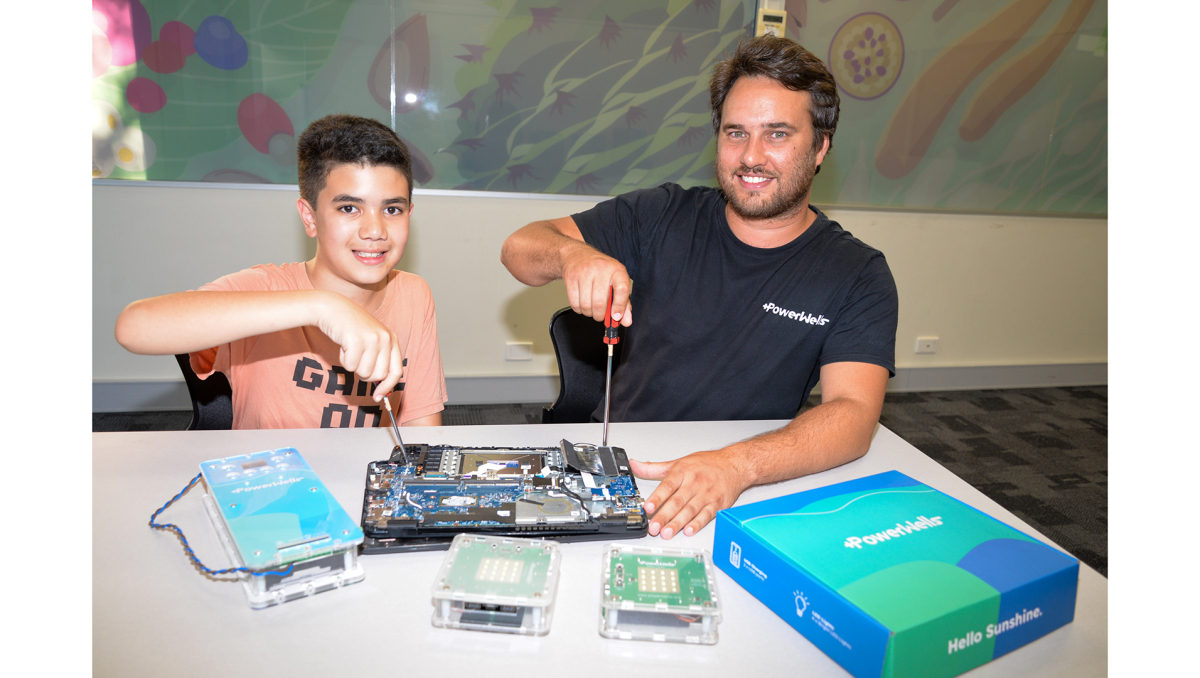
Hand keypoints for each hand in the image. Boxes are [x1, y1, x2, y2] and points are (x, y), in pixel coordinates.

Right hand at [314, 293, 403, 400]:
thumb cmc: (351, 329)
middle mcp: (385, 338)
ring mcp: (372, 339)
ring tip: (350, 349)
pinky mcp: (357, 340)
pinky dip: (344, 360)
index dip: (387, 387)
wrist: (332, 308)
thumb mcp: (372, 341)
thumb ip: (380, 360)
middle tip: (356, 360)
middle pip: (378, 376)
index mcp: (392, 339)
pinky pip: (350, 366)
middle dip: (364, 374)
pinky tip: (343, 346)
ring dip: (353, 366)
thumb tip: (382, 390)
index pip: (396, 371)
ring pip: (364, 372)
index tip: (377, 397)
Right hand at [560, 246, 632, 326]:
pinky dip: (579, 310)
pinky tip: (582, 303)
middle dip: (600, 315)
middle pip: (600, 303)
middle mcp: (601, 268)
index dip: (620, 306)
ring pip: (586, 305)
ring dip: (589, 313)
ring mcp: (584, 272)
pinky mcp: (571, 277)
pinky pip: (574, 303)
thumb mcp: (616, 281)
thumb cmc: (601, 270)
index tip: (616, 316)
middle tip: (600, 315)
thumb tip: (626, 321)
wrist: (577, 254)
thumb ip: (623, 302)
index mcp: (617, 270)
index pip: (622, 289)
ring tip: (591, 308)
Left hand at [630, 450, 753, 538]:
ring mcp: (707, 494)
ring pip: (690, 510)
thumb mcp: (679, 462)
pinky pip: (706, 515)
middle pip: (677, 501)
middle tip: (653, 527)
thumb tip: (634, 465)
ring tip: (666, 533)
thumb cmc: (706, 464)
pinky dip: (697, 524)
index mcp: (683, 472)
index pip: (667, 485)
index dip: (657, 497)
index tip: (648, 507)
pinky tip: (688, 530)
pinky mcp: (717, 504)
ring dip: (678, 523)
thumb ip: (654, 468)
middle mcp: (695, 483)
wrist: (734, 465)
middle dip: (664, 516)